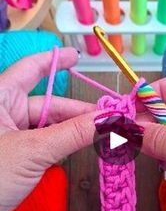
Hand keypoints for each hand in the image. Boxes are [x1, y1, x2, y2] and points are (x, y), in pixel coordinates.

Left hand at [0, 48, 96, 210]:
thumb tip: (109, 119)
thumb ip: (73, 133)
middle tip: (109, 118)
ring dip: (72, 130)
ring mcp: (7, 133)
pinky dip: (60, 144)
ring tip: (101, 133)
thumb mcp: (33, 151)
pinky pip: (41, 142)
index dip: (55, 61)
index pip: (30, 69)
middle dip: (77, 110)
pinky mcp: (12, 154)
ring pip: (46, 125)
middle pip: (46, 103)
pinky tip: (78, 146)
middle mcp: (2, 110)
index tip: (77, 56)